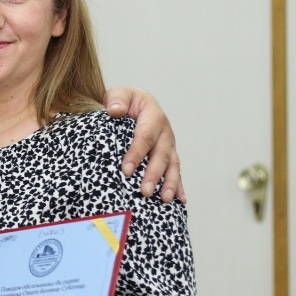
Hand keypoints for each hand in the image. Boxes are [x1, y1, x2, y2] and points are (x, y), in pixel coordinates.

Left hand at [104, 86, 184, 203]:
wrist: (135, 103)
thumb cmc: (125, 101)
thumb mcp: (119, 94)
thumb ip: (116, 100)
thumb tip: (114, 111)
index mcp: (153, 116)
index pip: (145, 136)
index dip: (136, 153)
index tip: (126, 170)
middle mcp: (165, 131)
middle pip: (161, 154)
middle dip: (154, 174)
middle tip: (145, 191)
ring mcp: (169, 145)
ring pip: (172, 165)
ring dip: (170, 183)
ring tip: (164, 199)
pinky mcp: (169, 155)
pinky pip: (175, 171)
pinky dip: (179, 186)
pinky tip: (180, 201)